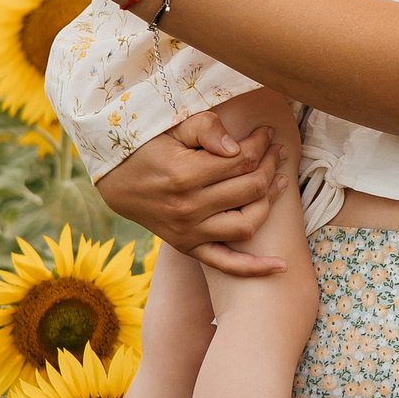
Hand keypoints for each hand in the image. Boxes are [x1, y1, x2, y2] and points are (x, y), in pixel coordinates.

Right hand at [96, 114, 289, 277]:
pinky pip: (225, 263)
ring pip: (247, 224)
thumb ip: (205, 128)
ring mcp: (189, 232)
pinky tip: (280, 265)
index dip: (259, 144)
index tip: (266, 134)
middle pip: (250, 188)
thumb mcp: (172, 129)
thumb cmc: (148, 149)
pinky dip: (253, 268)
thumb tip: (236, 147)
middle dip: (269, 165)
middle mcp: (188, 208)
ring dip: (269, 203)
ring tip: (279, 181)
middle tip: (275, 151)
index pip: (241, 160)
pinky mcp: (188, 247)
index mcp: (185, 175)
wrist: (117, 183)